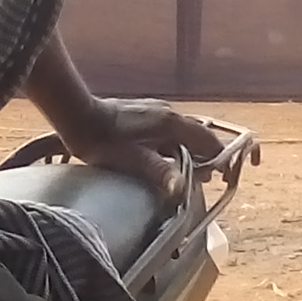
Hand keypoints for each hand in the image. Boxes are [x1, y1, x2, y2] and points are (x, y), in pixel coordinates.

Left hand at [61, 96, 222, 194]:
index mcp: (171, 123)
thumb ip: (159, 172)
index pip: (208, 140)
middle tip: (201, 181)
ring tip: (182, 174)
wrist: (78, 116)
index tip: (224, 174)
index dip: (220, 158)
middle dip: (203, 158)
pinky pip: (169, 132)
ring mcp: (156, 111)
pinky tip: (162, 160)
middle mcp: (169, 113)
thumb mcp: (132, 160)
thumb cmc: (103, 140)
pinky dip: (174, 147)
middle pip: (198, 137)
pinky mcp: (144, 114)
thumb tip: (181, 189)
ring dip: (187, 153)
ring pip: (182, 134)